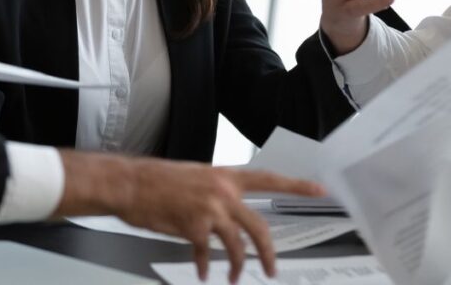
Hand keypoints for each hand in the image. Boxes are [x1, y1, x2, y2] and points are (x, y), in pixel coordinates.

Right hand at [57, 152, 323, 283]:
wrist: (130, 183)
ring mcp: (209, 209)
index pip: (269, 178)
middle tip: (272, 269)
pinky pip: (206, 255)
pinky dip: (204, 267)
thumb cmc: (156, 180)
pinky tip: (201, 272)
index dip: (297, 185)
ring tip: (234, 278)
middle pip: (259, 227)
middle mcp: (222, 191)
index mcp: (225, 176)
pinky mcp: (194, 226)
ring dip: (237, 267)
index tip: (320, 190)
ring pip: (237, 246)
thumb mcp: (194, 177)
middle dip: (269, 253)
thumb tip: (226, 213)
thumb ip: (215, 193)